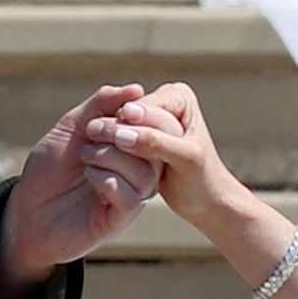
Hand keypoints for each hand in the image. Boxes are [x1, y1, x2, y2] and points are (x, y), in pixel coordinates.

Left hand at [0, 82, 161, 298]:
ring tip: (85, 156)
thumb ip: (101, 104)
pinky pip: (131, 198)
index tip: (114, 111)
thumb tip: (137, 88)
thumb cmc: (50, 168)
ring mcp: (130, 197)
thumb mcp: (72, 126)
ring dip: (111, 156)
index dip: (142, 114)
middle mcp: (137, 173)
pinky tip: (88, 176)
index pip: (160, 127)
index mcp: (132, 149)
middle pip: (157, 149)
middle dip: (123, 132)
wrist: (25, 209)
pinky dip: (108, 180)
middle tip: (91, 130)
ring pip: (145, 174)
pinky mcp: (118, 219)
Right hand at [87, 81, 238, 227]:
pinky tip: (103, 162)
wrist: (204, 201)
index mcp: (179, 97)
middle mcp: (164, 101)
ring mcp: (150, 119)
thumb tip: (123, 131)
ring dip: (109, 139)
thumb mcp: (184, 159)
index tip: (115, 138)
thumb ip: (156, 142)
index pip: (144, 106)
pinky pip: (118, 140)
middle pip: (129, 113)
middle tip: (93, 138)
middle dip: (115, 128)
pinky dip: (111, 150)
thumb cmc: (201, 181)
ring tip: (93, 153)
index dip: (128, 121)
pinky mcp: (140, 137)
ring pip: (121, 126)